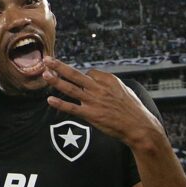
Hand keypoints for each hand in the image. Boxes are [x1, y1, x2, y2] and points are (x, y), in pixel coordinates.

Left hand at [42, 57, 162, 147]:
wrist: (140, 127)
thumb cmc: (133, 109)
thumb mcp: (124, 89)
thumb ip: (109, 84)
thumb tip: (97, 80)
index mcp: (109, 80)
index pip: (89, 73)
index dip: (83, 76)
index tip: (79, 79)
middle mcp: (99, 88)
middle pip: (75, 74)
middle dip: (59, 66)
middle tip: (47, 59)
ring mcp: (94, 101)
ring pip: (71, 88)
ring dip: (56, 81)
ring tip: (45, 74)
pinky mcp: (91, 115)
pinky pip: (72, 107)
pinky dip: (60, 103)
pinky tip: (50, 99)